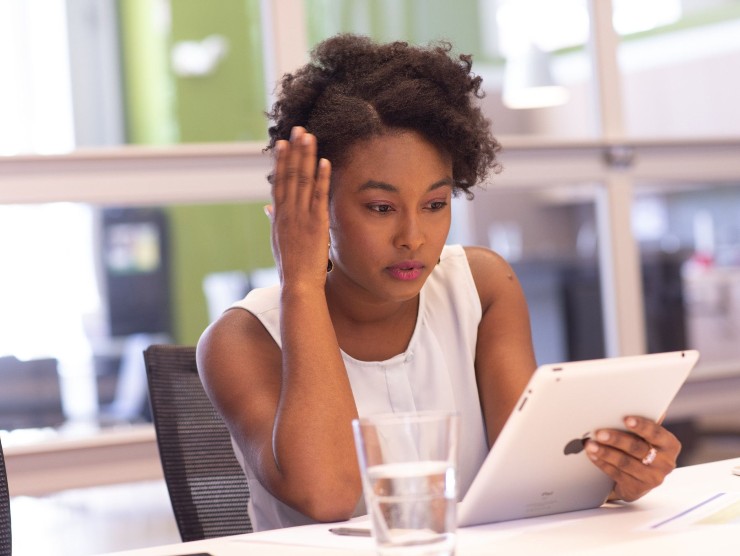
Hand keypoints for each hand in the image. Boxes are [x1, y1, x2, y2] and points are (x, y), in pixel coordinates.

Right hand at [268, 126, 331, 287]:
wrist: (298, 284)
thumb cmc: (290, 266)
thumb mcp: (277, 241)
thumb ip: (274, 221)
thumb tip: (268, 207)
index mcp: (279, 216)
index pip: (279, 182)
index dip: (281, 161)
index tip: (283, 143)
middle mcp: (287, 213)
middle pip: (289, 175)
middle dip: (294, 151)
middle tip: (298, 129)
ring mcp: (301, 217)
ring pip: (302, 181)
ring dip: (306, 157)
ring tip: (309, 137)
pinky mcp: (316, 224)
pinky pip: (319, 197)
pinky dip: (321, 178)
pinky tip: (324, 162)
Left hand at [584, 416, 680, 501]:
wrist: (640, 477)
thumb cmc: (642, 447)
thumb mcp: (647, 436)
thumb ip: (643, 422)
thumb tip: (634, 402)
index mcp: (670, 445)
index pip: (656, 433)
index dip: (641, 426)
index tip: (626, 419)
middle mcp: (665, 463)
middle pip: (637, 448)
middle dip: (616, 439)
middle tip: (599, 433)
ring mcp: (652, 478)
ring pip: (625, 463)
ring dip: (605, 453)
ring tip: (590, 444)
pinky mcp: (638, 488)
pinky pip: (616, 474)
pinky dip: (602, 463)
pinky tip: (592, 455)